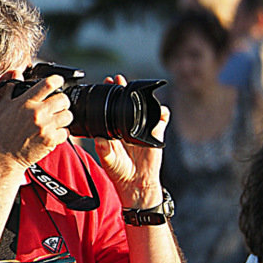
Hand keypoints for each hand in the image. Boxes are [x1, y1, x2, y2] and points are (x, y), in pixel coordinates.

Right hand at [0, 75, 73, 169]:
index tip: (59, 81)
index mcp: (26, 102)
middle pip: (63, 99)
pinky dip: (61, 134)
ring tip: (56, 121)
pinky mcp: (50, 140)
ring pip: (68, 116)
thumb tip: (16, 73)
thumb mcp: (1, 108)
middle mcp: (37, 113)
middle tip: (58, 107)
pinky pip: (66, 133)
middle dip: (62, 102)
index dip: (57, 80)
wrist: (4, 157)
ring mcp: (45, 127)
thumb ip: (10, 89)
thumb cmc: (2, 133)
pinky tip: (53, 134)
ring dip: (63, 118)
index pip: (48, 84)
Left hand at [92, 74, 169, 207]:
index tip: (106, 84)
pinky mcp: (156, 134)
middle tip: (118, 79)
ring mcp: (143, 129)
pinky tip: (161, 111)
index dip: (110, 95)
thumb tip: (99, 139)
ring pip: (146, 108)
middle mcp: (128, 126)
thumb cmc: (120, 172)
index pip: (112, 108)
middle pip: (128, 103)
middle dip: (124, 89)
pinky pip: (162, 119)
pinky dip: (163, 114)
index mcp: (115, 130)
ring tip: (138, 91)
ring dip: (144, 97)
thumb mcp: (108, 160)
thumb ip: (104, 150)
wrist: (136, 183)